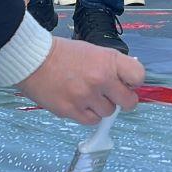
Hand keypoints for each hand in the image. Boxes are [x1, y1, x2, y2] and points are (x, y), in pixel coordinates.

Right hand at [16, 38, 143, 123]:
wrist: (32, 60)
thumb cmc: (62, 54)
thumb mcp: (92, 51)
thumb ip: (110, 66)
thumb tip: (125, 82)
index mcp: (108, 60)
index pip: (138, 76)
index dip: (134, 82)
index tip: (127, 83)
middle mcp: (100, 79)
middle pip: (128, 102)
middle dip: (123, 101)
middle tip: (113, 97)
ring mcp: (86, 96)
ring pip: (108, 113)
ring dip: (100, 107)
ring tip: (86, 95)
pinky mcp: (72, 110)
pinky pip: (91, 120)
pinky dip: (87, 114)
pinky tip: (77, 103)